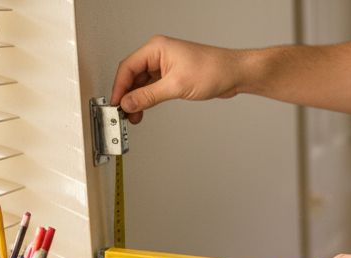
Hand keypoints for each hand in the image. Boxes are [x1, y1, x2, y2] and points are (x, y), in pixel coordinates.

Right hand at [111, 36, 246, 123]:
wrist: (234, 74)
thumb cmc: (213, 70)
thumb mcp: (176, 86)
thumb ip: (149, 96)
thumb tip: (130, 102)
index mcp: (156, 48)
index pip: (128, 67)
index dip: (119, 87)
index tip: (116, 103)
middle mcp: (159, 55)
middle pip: (133, 75)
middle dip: (128, 95)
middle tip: (124, 113)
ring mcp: (166, 65)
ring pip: (143, 83)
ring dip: (138, 99)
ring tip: (134, 115)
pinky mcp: (173, 75)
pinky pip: (153, 87)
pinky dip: (148, 98)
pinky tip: (144, 109)